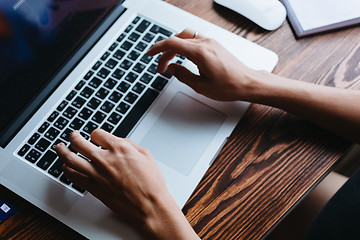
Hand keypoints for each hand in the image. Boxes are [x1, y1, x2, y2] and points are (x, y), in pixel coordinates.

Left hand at [55, 129, 198, 239]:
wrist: (149, 205)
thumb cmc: (151, 183)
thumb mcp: (146, 155)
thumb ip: (130, 144)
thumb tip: (118, 141)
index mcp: (119, 148)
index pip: (97, 134)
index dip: (95, 134)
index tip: (95, 137)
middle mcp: (105, 159)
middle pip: (79, 143)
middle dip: (74, 137)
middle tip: (73, 136)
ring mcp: (96, 174)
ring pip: (71, 158)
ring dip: (63, 151)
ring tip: (60, 147)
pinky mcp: (93, 188)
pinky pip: (73, 176)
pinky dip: (67, 170)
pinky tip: (66, 167)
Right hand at [147, 28, 265, 100]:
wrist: (248, 82)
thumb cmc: (229, 86)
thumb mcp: (201, 86)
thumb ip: (182, 75)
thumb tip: (172, 68)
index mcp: (200, 52)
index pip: (172, 44)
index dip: (158, 49)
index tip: (150, 54)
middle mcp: (205, 43)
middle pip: (177, 40)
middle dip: (165, 53)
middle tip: (160, 67)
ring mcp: (211, 42)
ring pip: (186, 37)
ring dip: (175, 47)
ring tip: (170, 60)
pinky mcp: (215, 45)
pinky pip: (195, 39)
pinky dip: (185, 45)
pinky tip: (183, 56)